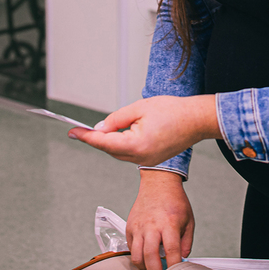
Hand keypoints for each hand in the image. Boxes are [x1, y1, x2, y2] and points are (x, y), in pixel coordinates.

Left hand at [71, 95, 220, 166]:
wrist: (197, 120)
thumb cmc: (172, 111)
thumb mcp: (139, 108)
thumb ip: (116, 119)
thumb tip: (100, 128)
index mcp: (135, 145)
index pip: (103, 142)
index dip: (85, 136)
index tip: (72, 132)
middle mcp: (140, 157)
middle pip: (110, 150)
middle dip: (95, 140)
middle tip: (79, 130)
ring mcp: (147, 161)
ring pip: (119, 153)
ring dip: (109, 142)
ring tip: (97, 131)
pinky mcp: (153, 159)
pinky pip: (130, 154)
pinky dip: (121, 145)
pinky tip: (118, 135)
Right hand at [128, 170, 194, 269]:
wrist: (158, 183)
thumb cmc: (175, 201)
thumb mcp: (189, 220)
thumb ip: (186, 242)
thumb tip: (182, 259)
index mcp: (169, 224)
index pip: (171, 251)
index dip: (173, 266)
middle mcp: (152, 226)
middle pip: (150, 256)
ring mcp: (138, 227)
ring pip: (136, 255)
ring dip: (143, 266)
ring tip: (151, 268)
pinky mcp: (130, 227)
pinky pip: (130, 248)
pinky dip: (137, 255)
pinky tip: (145, 254)